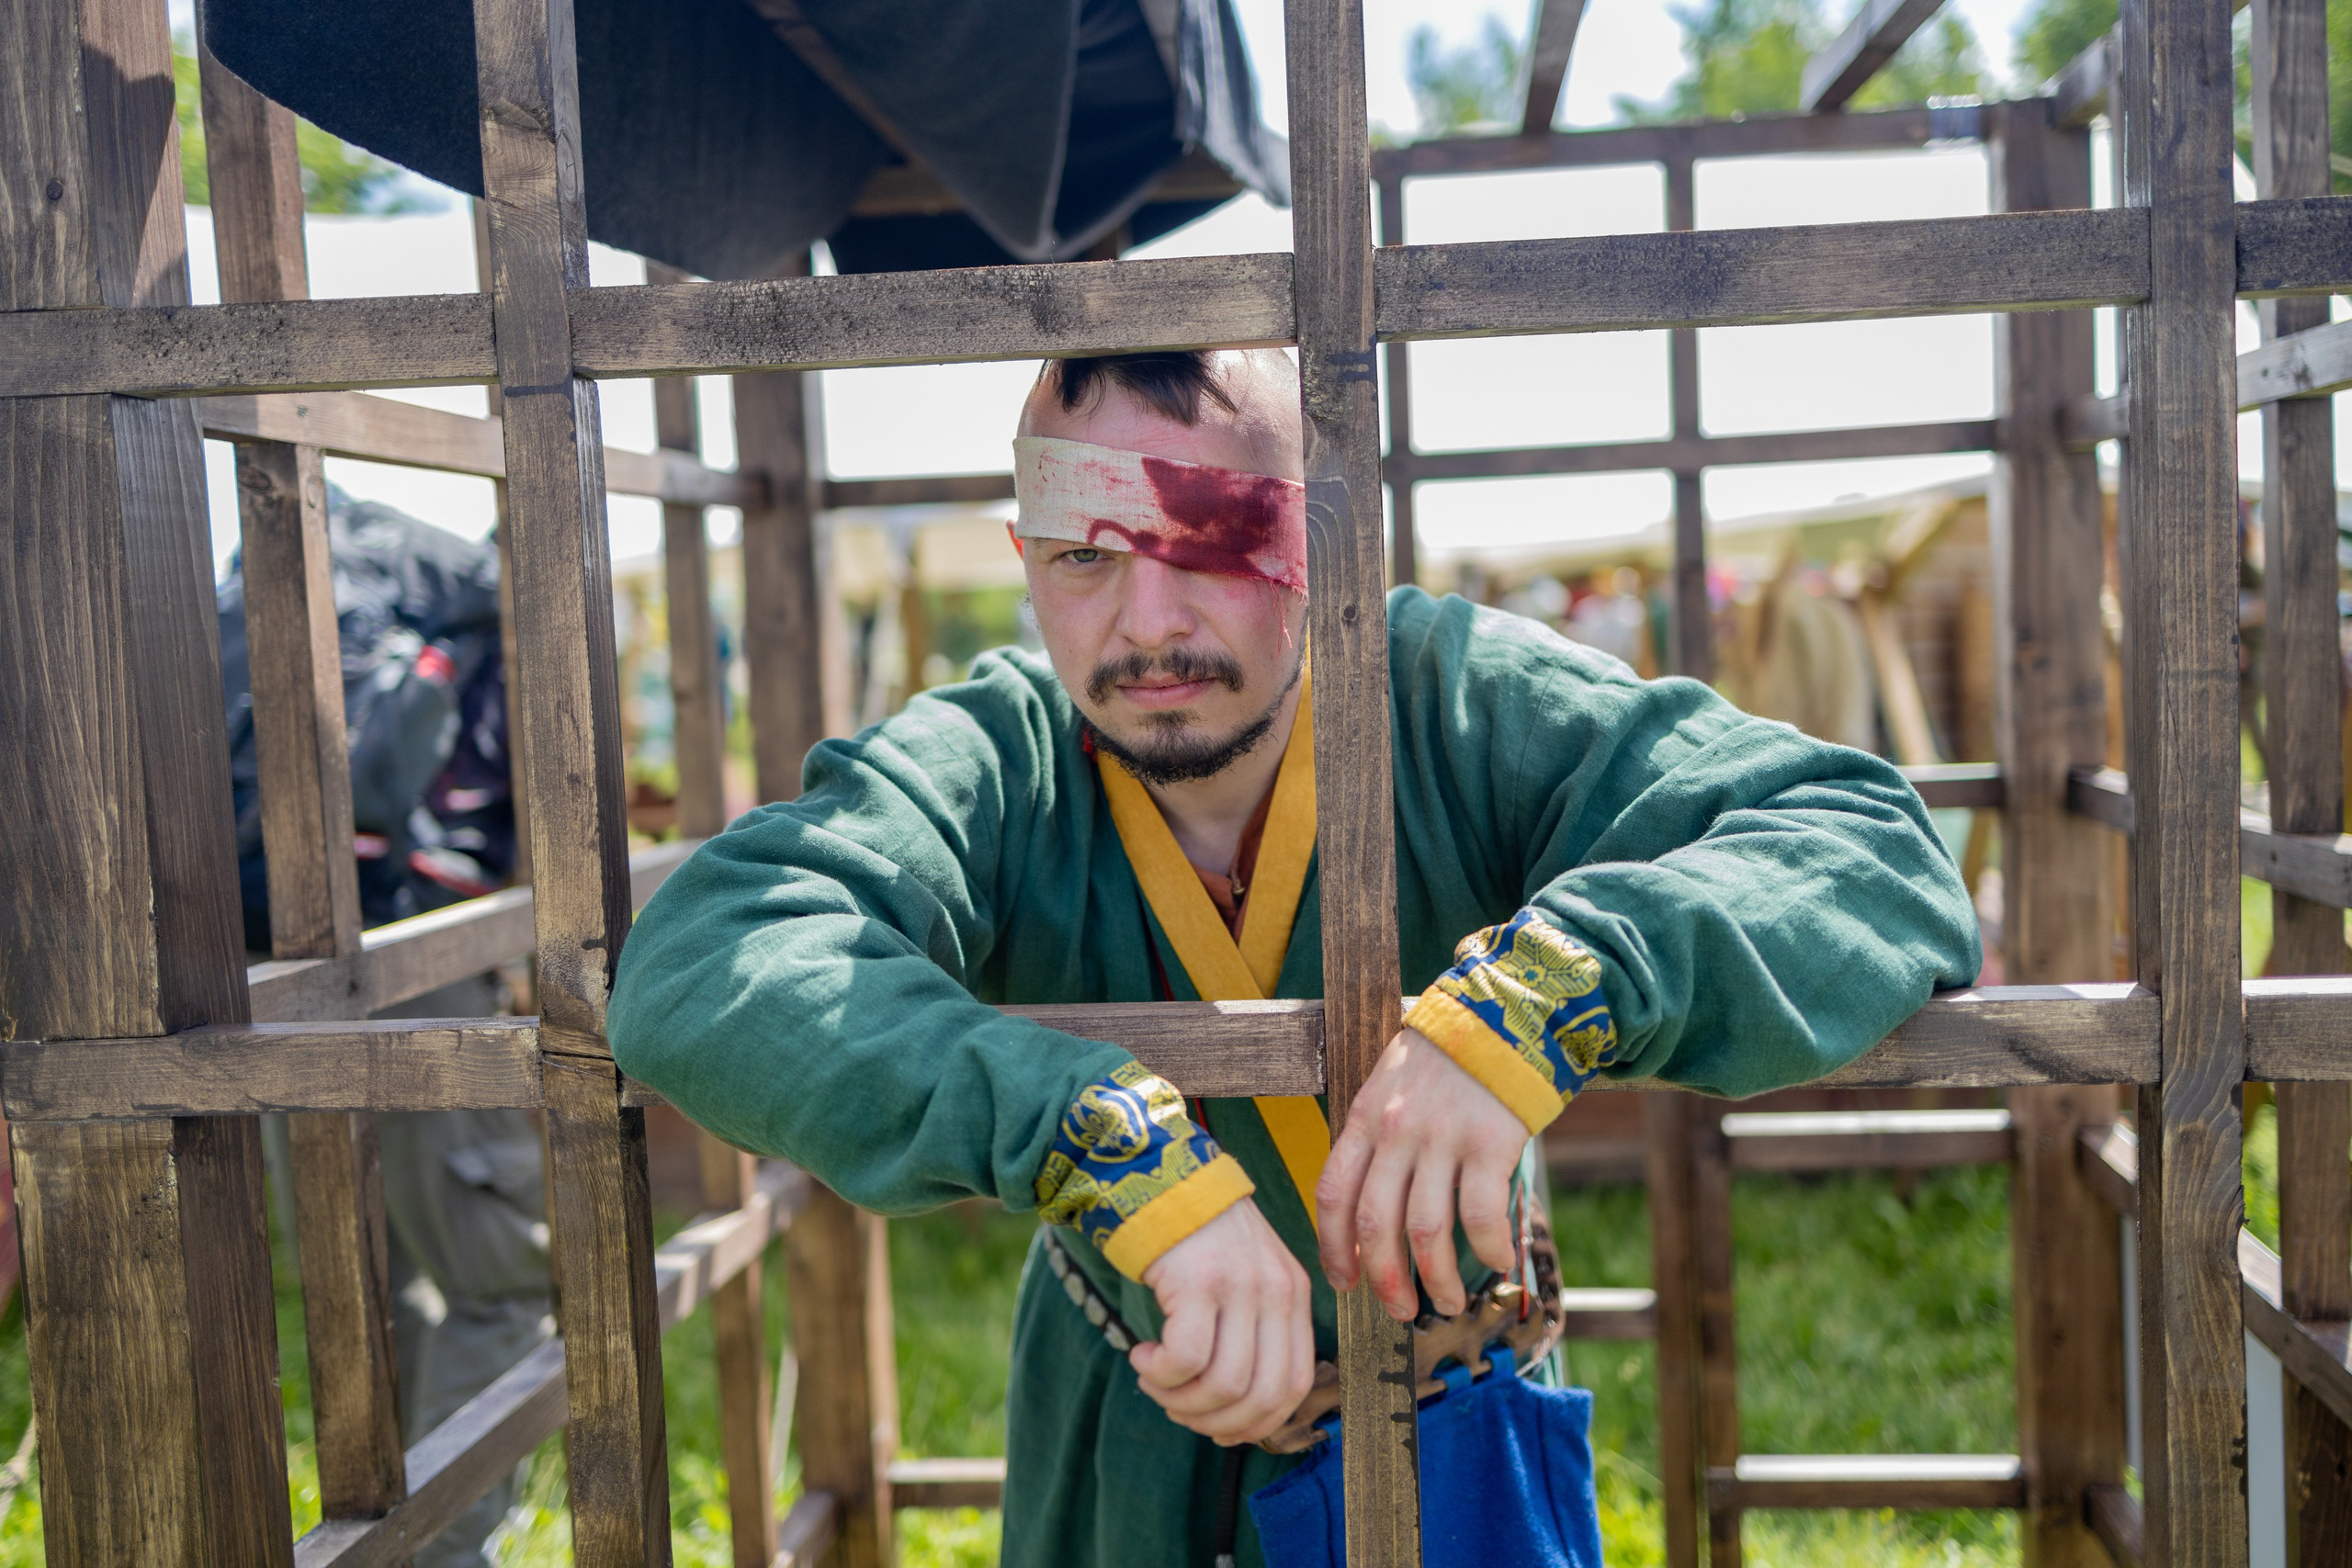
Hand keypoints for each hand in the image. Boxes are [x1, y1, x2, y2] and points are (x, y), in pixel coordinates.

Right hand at [1132, 1199, 1313, 1445]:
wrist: (1160, 1176)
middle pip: (1261, 1395)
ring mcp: (1240, 1285)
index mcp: (1294, 1295)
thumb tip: (1236, 1417)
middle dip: (1215, 1422)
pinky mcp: (1198, 1280)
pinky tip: (1142, 1356)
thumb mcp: (1245, 1278)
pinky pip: (1184, 1359)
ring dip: (1181, 1401)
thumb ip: (1253, 1333)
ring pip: (1224, 1385)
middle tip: (1178, 1408)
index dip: (1258, 1423)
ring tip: (1154, 1381)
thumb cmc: (1197, 1239)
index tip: (1219, 1429)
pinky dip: (1159, 1374)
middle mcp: (1276, 1291)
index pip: (1296, 1384)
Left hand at [1316, 1027, 1529, 1320]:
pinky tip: (1497, 1263)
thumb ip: (1377, 1138)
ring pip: (1427, 1231)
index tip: (1344, 1282)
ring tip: (1450, 1302)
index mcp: (1365, 1117)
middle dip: (1385, 1281)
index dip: (1333, 1248)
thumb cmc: (1448, 1057)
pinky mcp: (1492, 1141)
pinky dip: (1489, 1249)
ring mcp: (1444, 1136)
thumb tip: (1369, 1211)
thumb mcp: (1391, 1084)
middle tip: (1400, 1311)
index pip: (1333, 1195)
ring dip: (1437, 1279)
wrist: (1506, 1011)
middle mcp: (1398, 1130)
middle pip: (1376, 1225)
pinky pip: (1483, 1214)